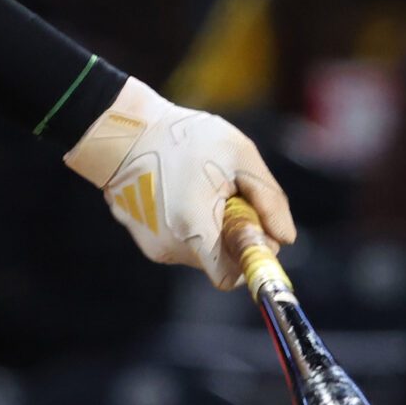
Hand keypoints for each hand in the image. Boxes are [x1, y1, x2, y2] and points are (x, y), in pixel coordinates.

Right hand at [64, 78, 296, 288]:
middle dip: (229, 232)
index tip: (253, 226)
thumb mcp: (240, 155)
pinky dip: (185, 219)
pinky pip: (175, 236)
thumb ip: (270, 199)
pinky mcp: (138, 231)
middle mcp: (168, 246)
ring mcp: (149, 241)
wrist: (121, 128)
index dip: (249, 256)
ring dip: (207, 224)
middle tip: (226, 193)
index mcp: (195, 230)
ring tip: (197, 184)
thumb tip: (284, 238)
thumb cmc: (182, 137)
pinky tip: (177, 186)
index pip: (231, 276)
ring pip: (196, 247)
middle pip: (215, 258)